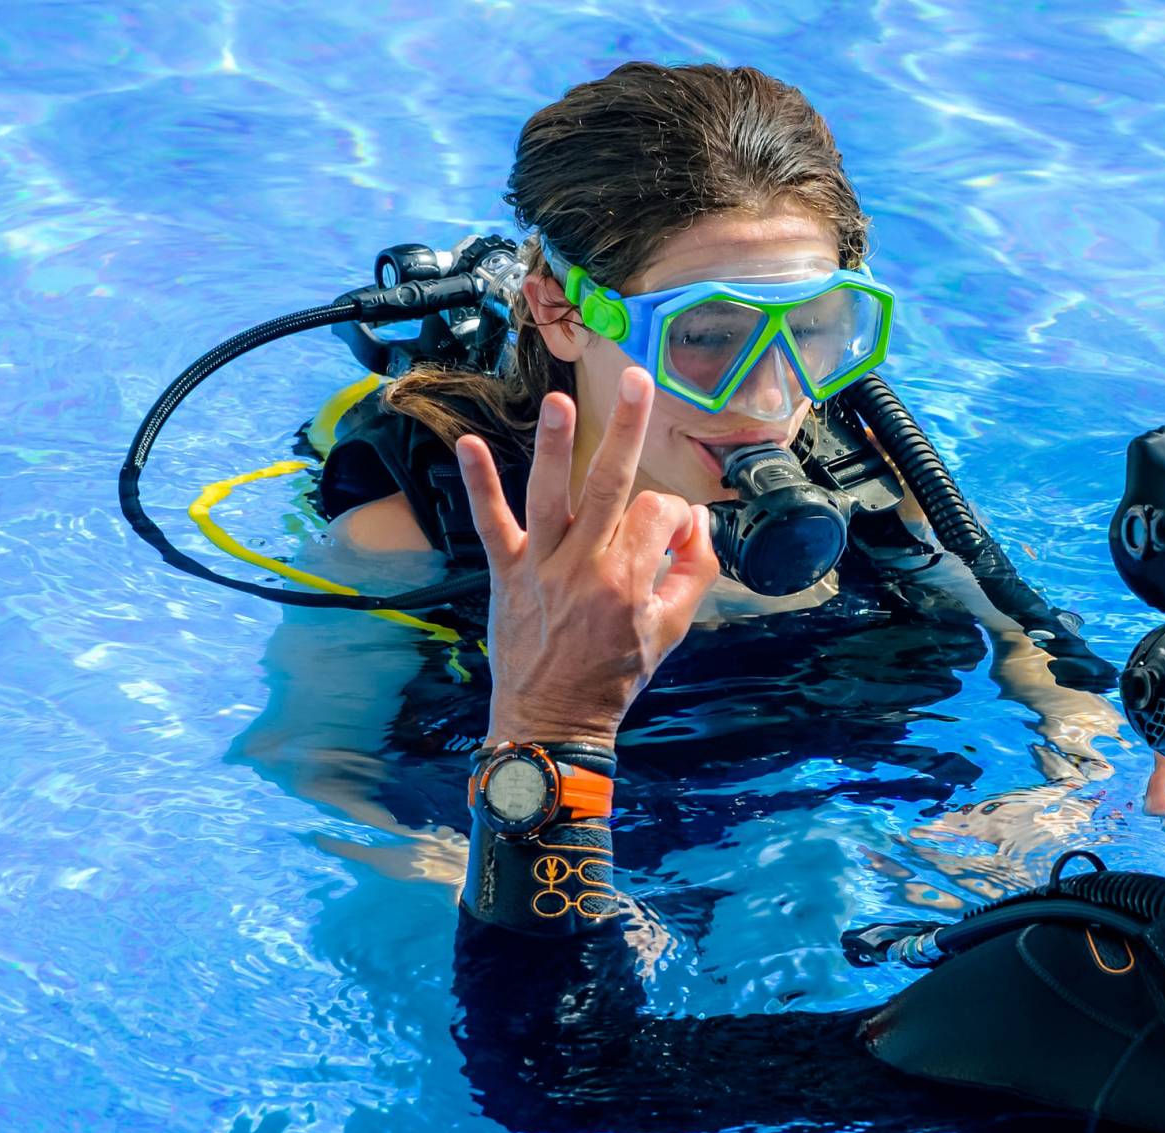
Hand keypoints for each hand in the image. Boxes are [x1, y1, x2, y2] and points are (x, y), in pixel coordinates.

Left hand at [459, 369, 719, 746]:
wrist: (554, 721)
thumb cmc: (616, 677)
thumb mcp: (672, 631)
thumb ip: (694, 573)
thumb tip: (697, 522)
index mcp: (630, 581)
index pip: (656, 514)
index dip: (670, 514)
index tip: (672, 534)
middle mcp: (585, 566)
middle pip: (610, 484)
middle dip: (627, 429)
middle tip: (636, 380)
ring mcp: (541, 567)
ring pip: (549, 494)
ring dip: (552, 445)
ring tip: (557, 401)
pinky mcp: (505, 573)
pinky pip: (490, 523)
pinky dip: (478, 485)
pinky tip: (466, 444)